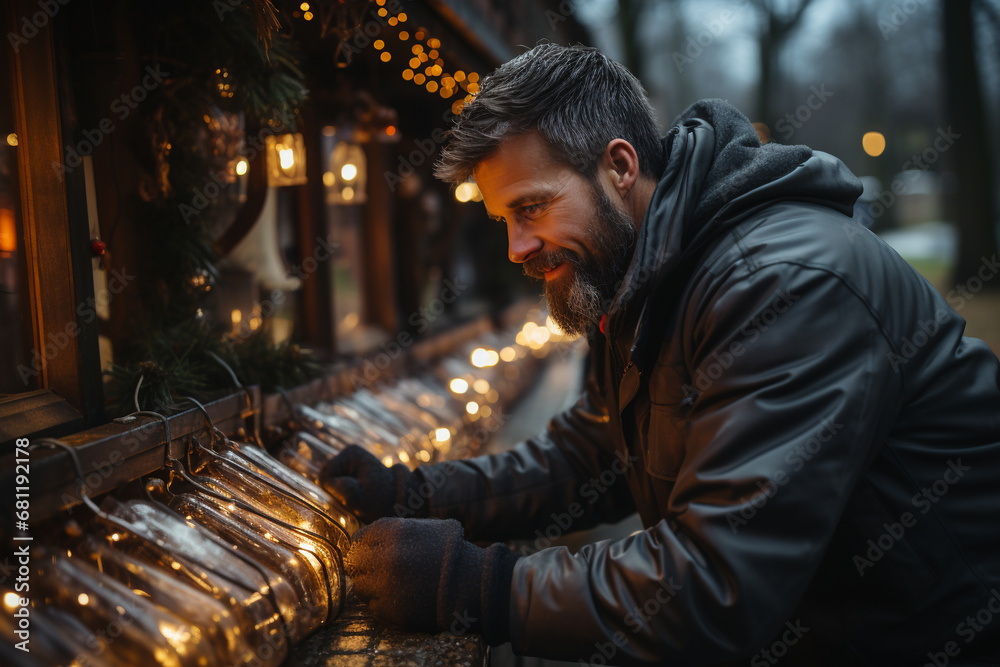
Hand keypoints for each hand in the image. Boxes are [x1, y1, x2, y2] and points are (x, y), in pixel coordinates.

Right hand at [319, 445, 423, 522]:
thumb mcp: (363, 501)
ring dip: (340, 495)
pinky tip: (357, 496)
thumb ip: (345, 491)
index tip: (355, 494)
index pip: (325, 477)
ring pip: (328, 485)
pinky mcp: (348, 472)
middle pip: (325, 479)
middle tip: (357, 498)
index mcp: (350, 454)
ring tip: (358, 498)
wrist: (398, 499)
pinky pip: (334, 487)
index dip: (335, 491)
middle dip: (337, 493)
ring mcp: (347, 463)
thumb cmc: (383, 500)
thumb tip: (324, 481)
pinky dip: (343, 495)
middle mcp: (347, 453)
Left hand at [345, 517, 519, 644]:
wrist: (473, 582)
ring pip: (359, 586)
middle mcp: (385, 556)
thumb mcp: (426, 527)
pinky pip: (372, 606)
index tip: (369, 552)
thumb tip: (365, 538)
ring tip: (387, 585)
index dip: (364, 546)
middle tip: (375, 570)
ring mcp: (386, 584)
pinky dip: (380, 603)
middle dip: (363, 566)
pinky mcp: (391, 609)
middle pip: (354, 562)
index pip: (359, 538)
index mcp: (392, 531)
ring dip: (369, 585)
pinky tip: (396, 598)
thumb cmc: (451, 551)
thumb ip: (395, 530)